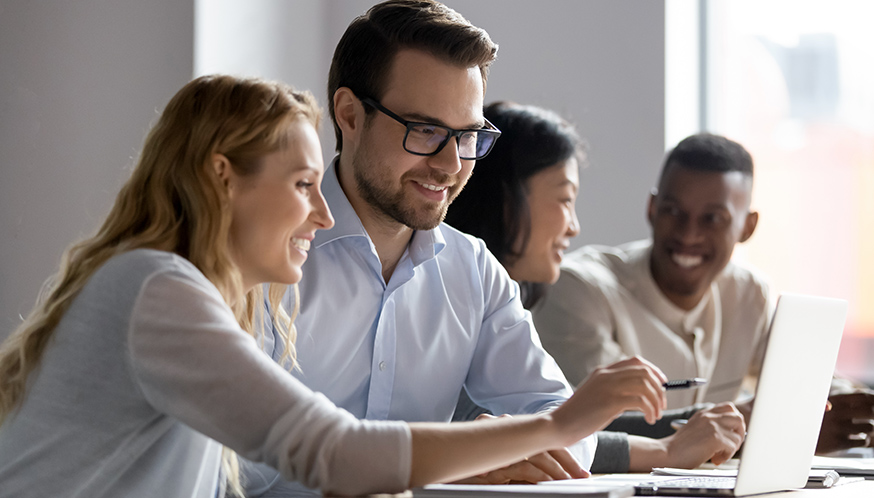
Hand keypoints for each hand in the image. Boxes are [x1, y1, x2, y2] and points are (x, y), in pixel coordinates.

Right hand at [451, 414, 588, 483]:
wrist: (438, 469)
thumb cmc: (468, 473)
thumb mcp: (498, 470)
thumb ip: (517, 468)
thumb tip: (542, 477)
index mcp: (508, 433)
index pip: (540, 439)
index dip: (561, 454)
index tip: (578, 472)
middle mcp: (504, 432)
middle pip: (544, 442)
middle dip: (566, 460)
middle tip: (583, 477)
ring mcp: (499, 443)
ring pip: (537, 453)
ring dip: (558, 470)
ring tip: (572, 482)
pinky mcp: (494, 458)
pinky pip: (524, 464)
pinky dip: (541, 474)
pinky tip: (551, 483)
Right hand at [552, 356, 667, 445]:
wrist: (559, 424)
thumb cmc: (578, 415)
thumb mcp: (595, 395)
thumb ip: (613, 390)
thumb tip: (640, 394)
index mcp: (603, 371)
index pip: (635, 361)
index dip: (654, 371)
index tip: (661, 385)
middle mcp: (606, 375)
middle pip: (644, 371)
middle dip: (659, 388)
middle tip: (661, 405)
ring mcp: (608, 387)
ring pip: (645, 384)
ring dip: (656, 401)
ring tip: (655, 415)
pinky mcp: (610, 402)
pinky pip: (640, 401)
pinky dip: (650, 410)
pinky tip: (648, 420)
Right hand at [662, 402, 745, 466]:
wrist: (667, 453)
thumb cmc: (680, 447)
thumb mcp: (696, 430)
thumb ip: (711, 427)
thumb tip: (732, 434)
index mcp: (704, 413)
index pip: (729, 408)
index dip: (734, 422)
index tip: (728, 434)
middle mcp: (709, 416)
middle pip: (738, 417)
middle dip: (739, 433)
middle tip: (729, 445)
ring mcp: (713, 426)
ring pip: (738, 434)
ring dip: (733, 447)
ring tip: (720, 454)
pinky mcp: (715, 438)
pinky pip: (733, 446)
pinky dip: (727, 456)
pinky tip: (715, 459)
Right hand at [816, 391, 873, 453]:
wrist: (795, 434)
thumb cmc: (812, 418)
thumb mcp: (824, 403)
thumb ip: (842, 400)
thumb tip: (867, 398)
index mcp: (834, 401)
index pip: (864, 397)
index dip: (873, 400)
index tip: (873, 404)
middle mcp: (837, 413)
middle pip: (871, 412)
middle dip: (873, 414)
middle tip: (870, 416)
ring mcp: (839, 428)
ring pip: (869, 427)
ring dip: (868, 428)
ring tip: (861, 428)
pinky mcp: (840, 443)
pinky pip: (863, 441)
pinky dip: (863, 440)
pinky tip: (856, 438)